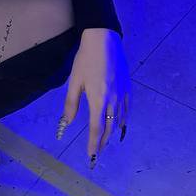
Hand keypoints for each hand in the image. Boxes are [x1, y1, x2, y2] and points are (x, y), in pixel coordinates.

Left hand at [56, 29, 130, 166]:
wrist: (104, 40)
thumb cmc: (86, 59)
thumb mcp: (74, 81)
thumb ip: (71, 104)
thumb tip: (67, 123)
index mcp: (98, 99)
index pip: (96, 127)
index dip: (93, 143)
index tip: (91, 155)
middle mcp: (113, 99)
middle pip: (109, 126)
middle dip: (102, 141)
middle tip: (97, 152)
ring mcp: (122, 93)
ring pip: (119, 119)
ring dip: (112, 133)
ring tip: (106, 141)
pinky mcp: (128, 87)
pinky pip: (127, 109)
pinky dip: (124, 120)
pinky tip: (121, 125)